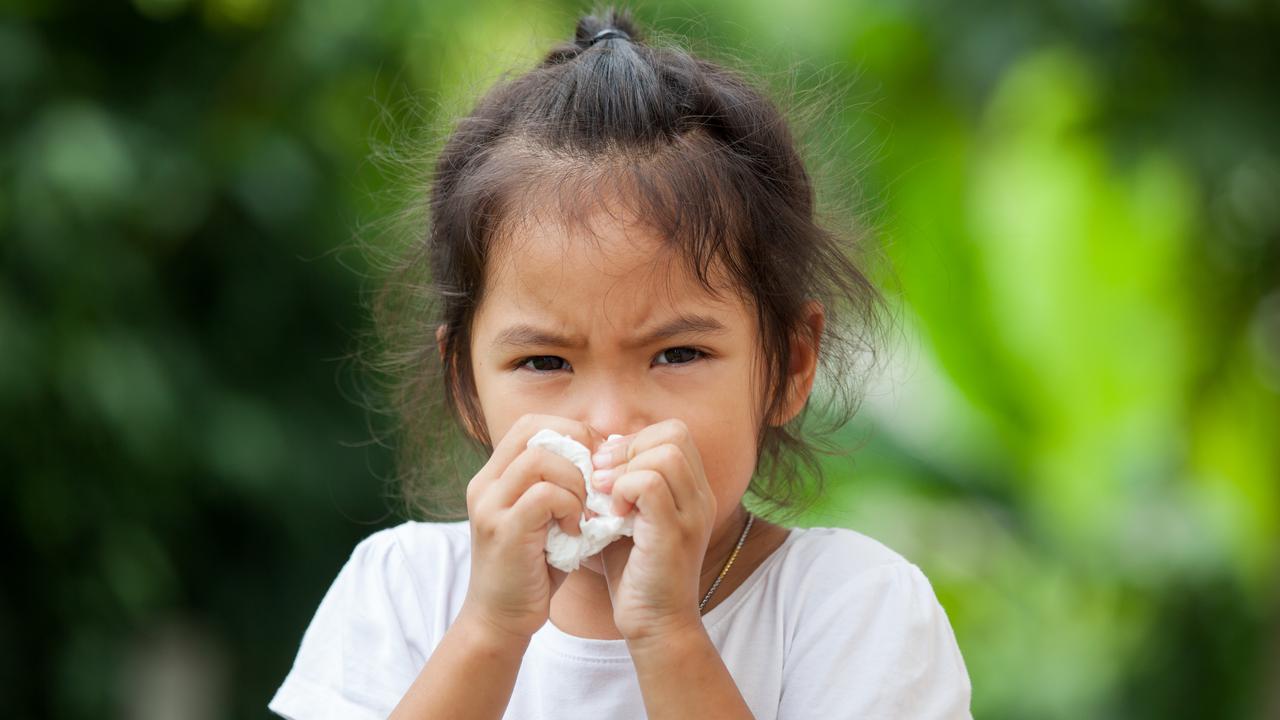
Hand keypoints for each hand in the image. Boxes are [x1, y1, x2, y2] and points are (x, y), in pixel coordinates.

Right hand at [460, 414, 603, 641]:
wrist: (501, 619)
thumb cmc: (533, 567)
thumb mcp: (545, 517)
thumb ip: (561, 485)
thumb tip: (605, 455)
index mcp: (494, 475)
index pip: (532, 424)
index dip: (570, 432)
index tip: (596, 462)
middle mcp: (485, 484)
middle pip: (535, 431)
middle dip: (577, 449)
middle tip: (596, 482)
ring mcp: (490, 506)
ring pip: (541, 460)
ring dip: (575, 482)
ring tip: (583, 512)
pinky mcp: (503, 531)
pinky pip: (544, 495)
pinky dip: (569, 507)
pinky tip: (575, 530)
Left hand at [589, 419, 718, 641]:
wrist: (654, 625)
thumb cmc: (635, 573)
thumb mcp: (627, 519)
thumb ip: (620, 486)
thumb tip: (596, 452)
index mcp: (692, 490)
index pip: (675, 432)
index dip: (635, 440)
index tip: (606, 467)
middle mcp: (700, 497)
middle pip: (674, 434)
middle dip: (629, 447)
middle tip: (600, 476)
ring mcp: (692, 514)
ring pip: (665, 453)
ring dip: (624, 468)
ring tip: (603, 495)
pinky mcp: (675, 533)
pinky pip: (651, 484)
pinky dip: (623, 489)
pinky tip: (610, 513)